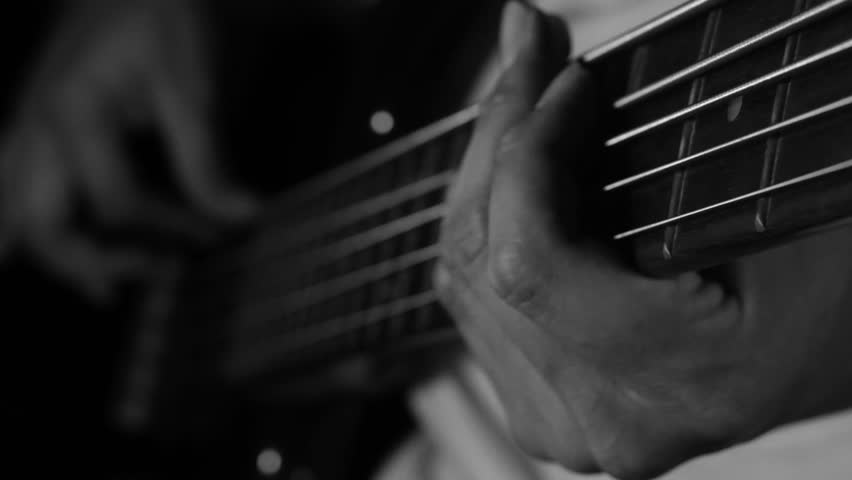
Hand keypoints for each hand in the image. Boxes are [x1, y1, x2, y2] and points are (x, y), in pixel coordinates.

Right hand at [0, 1, 253, 302]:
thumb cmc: (161, 13)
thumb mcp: (191, 85)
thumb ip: (206, 158)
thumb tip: (240, 215)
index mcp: (73, 115)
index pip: (119, 203)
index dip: (172, 228)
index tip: (216, 236)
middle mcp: (37, 128)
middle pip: (42, 224)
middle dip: (92, 263)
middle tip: (146, 278)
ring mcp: (28, 126)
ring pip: (16, 209)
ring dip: (53, 252)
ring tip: (100, 286)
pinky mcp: (36, 123)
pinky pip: (18, 184)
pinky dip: (37, 221)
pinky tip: (63, 242)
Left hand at [435, 2, 851, 477]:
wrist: (792, 371)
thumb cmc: (813, 301)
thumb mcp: (777, 218)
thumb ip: (680, 157)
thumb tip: (575, 72)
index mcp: (676, 378)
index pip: (530, 260)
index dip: (527, 153)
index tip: (562, 84)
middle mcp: (598, 417)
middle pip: (483, 259)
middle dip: (497, 138)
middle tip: (526, 57)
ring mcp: (556, 421)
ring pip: (463, 274)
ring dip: (482, 173)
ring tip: (520, 101)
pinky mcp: (534, 408)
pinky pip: (470, 301)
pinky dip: (483, 224)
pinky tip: (511, 173)